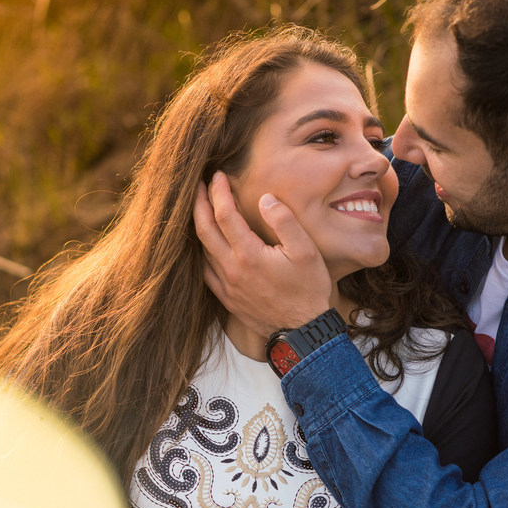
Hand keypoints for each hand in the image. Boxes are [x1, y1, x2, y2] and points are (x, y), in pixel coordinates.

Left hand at [194, 171, 336, 336]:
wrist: (303, 332)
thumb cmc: (308, 290)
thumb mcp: (306, 251)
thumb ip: (284, 221)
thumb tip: (264, 199)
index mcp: (248, 254)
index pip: (224, 215)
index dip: (218, 192)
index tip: (218, 175)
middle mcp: (231, 269)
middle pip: (204, 230)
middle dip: (199, 203)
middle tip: (198, 185)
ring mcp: (227, 286)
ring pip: (202, 250)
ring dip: (199, 226)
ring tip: (201, 208)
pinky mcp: (227, 298)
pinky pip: (206, 271)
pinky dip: (202, 252)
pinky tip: (206, 244)